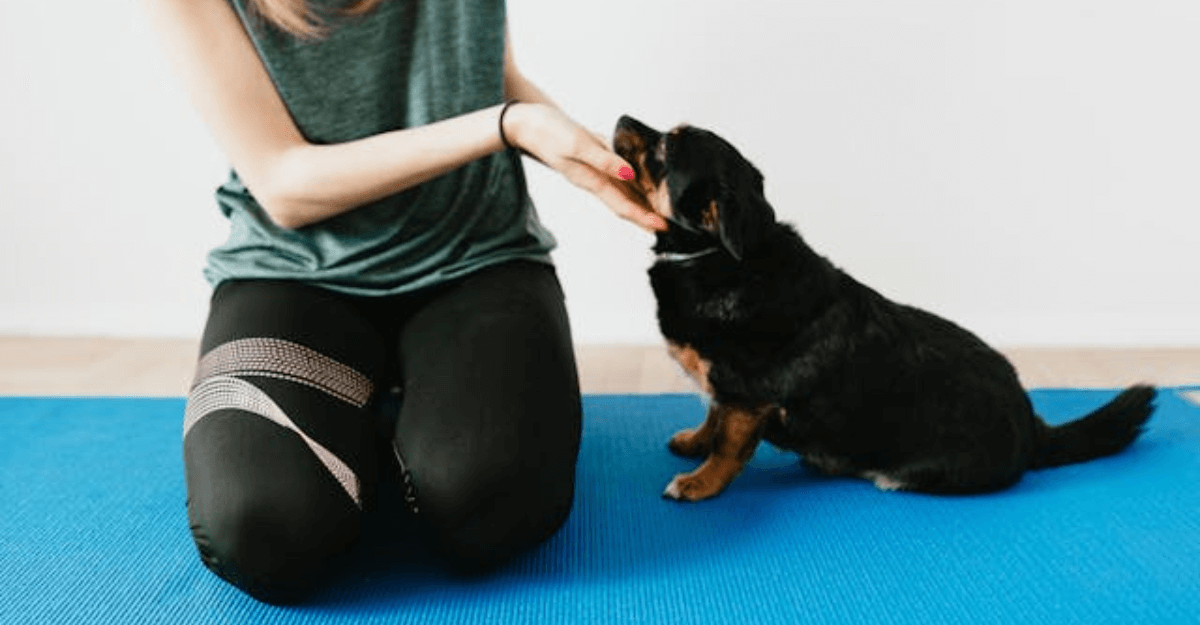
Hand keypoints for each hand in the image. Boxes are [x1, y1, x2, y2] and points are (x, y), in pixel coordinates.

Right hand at [503, 103, 667, 232]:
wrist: (525, 122)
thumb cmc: (547, 132)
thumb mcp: (578, 144)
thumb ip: (604, 160)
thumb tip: (629, 173)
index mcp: (590, 179)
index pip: (622, 205)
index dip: (642, 217)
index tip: (661, 227)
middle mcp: (594, 178)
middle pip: (625, 203)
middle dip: (645, 216)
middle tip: (668, 225)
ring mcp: (593, 169)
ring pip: (622, 190)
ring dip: (640, 201)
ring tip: (660, 209)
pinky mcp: (593, 157)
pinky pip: (617, 173)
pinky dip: (632, 180)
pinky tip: (642, 179)